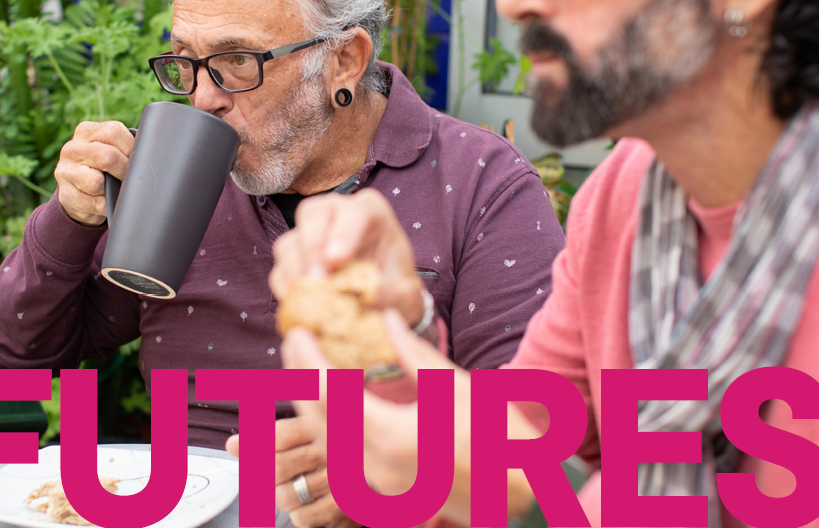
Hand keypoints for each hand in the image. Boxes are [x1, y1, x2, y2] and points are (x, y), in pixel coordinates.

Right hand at [53, 121, 134, 226]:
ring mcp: (66, 172)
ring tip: (114, 189)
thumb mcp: (107, 149)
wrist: (76, 193)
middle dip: (124, 171)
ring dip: (113, 189)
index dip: (131, 148)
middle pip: (107, 156)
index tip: (138, 160)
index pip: (113, 132)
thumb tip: (150, 155)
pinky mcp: (66, 195)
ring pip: (97, 182)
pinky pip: (95, 203)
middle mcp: (72, 149)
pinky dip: (106, 205)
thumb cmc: (101, 168)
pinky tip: (105, 201)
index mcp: (86, 131)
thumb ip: (122, 146)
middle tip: (129, 179)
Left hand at [225, 420, 360, 527]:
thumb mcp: (316, 428)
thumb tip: (231, 445)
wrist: (387, 465)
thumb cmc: (344, 446)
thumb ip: (274, 435)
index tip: (246, 449)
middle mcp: (333, 451)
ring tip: (295, 487)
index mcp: (325, 424)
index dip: (254, 445)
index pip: (277, 436)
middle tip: (269, 474)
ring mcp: (340, 482)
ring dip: (281, 496)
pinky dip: (299, 515)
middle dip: (264, 475)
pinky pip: (302, 519)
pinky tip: (311, 503)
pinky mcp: (346, 509)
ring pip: (284, 497)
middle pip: (276, 468)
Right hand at [270, 189, 424, 325]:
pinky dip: (287, 290)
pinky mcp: (292, 261)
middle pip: (313, 215)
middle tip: (317, 281)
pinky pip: (279, 271)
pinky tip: (300, 307)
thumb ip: (393, 294)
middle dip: (313, 248)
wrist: (382, 301)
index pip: (355, 211)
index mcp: (370, 211)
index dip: (344, 233)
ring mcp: (308, 236)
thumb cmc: (395, 286)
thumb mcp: (405, 293)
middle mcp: (335, 214)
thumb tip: (367, 300)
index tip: (337, 261)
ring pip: (289, 242)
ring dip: (295, 272)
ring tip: (308, 299)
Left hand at [283, 311, 485, 524]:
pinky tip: (332, 404)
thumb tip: (385, 319)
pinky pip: (343, 457)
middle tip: (293, 344)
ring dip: (309, 404)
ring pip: (326, 442)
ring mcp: (381, 485)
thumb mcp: (460, 388)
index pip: (330, 394)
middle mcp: (378, 467)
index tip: (299, 332)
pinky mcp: (388, 493)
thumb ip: (414, 354)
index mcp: (394, 437)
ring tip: (305, 369)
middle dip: (298, 379)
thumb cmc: (503, 443)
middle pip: (318, 420)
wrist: (525, 500)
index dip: (308, 360)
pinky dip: (329, 427)